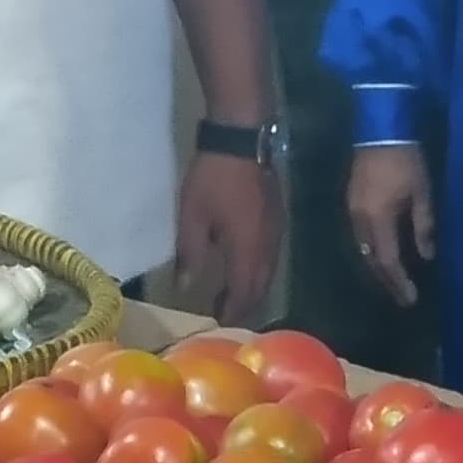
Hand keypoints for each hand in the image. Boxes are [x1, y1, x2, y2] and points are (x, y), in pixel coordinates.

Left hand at [164, 150, 281, 319]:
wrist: (241, 141)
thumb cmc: (213, 179)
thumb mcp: (192, 217)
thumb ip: (190, 254)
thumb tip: (185, 286)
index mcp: (246, 249)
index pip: (243, 292)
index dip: (232, 310)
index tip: (218, 321)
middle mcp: (267, 246)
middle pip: (260, 286)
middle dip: (244, 304)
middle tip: (223, 313)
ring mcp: (276, 231)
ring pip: (268, 272)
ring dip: (252, 288)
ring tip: (231, 295)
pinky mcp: (277, 219)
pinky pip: (271, 256)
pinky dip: (258, 271)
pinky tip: (244, 266)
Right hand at [347, 142, 434, 307]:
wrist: (380, 130)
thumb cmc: (406, 161)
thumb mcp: (422, 193)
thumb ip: (423, 226)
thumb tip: (426, 256)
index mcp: (378, 219)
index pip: (388, 260)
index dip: (399, 282)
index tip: (410, 299)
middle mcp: (359, 220)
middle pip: (371, 260)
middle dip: (387, 280)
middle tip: (403, 296)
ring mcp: (351, 210)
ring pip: (362, 250)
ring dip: (378, 267)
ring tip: (394, 280)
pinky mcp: (350, 202)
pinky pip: (359, 236)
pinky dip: (372, 250)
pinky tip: (383, 253)